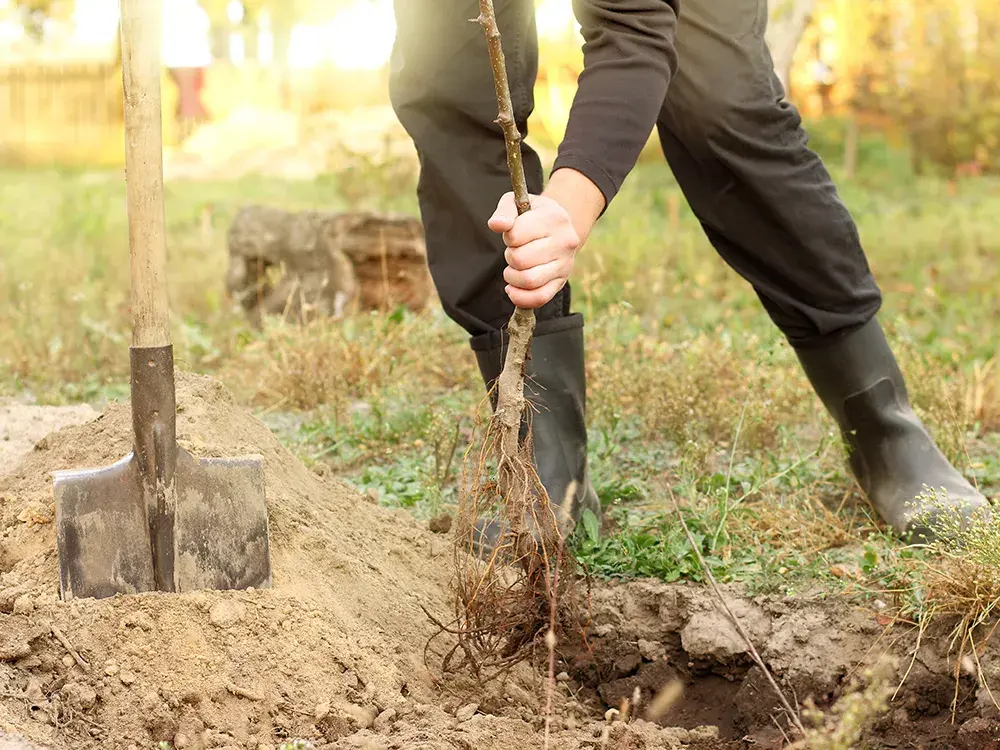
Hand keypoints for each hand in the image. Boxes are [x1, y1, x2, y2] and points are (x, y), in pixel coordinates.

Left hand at [488, 192, 580, 308]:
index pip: (516, 235)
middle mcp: (565, 242)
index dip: (508, 236)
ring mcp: (565, 265)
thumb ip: (504, 211)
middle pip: (520, 260)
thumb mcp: (518, 203)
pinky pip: (539, 298)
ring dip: (512, 277)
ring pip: (529, 280)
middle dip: (509, 256)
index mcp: (555, 218)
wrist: (559, 228)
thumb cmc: (533, 214)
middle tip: (514, 251)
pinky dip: (520, 297)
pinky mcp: (561, 283)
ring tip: (513, 268)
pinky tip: (513, 288)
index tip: (513, 233)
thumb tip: (496, 225)